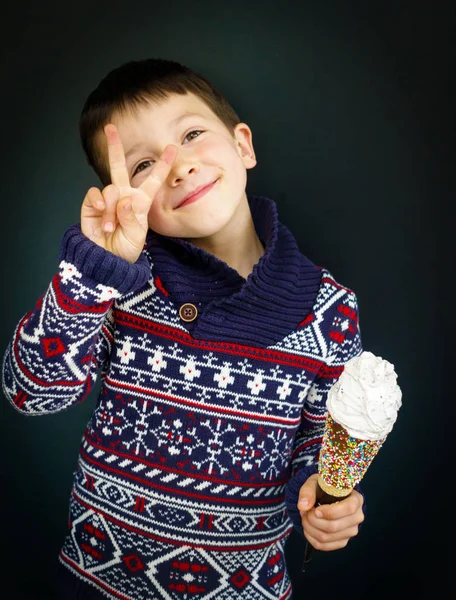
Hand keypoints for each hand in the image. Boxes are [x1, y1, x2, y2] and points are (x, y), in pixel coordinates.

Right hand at [81, 124, 177, 262]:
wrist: (107, 260)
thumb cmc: (126, 249)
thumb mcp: (136, 236)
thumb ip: (131, 218)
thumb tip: (122, 199)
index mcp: (140, 202)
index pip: (152, 180)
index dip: (162, 165)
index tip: (172, 148)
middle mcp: (123, 197)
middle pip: (119, 167)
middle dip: (114, 146)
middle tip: (110, 127)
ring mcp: (107, 200)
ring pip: (111, 189)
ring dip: (113, 211)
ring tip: (112, 228)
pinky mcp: (92, 205)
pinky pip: (95, 195)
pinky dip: (99, 205)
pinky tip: (103, 218)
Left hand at [297, 473, 363, 550]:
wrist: (326, 497)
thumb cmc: (323, 488)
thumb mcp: (314, 482)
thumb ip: (308, 491)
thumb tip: (303, 506)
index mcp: (356, 499)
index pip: (348, 509)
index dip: (330, 512)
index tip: (316, 510)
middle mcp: (357, 517)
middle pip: (334, 526)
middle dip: (313, 520)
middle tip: (305, 512)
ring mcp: (351, 531)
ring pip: (327, 537)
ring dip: (310, 528)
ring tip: (305, 517)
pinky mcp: (342, 541)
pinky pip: (324, 546)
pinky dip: (311, 538)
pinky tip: (307, 528)